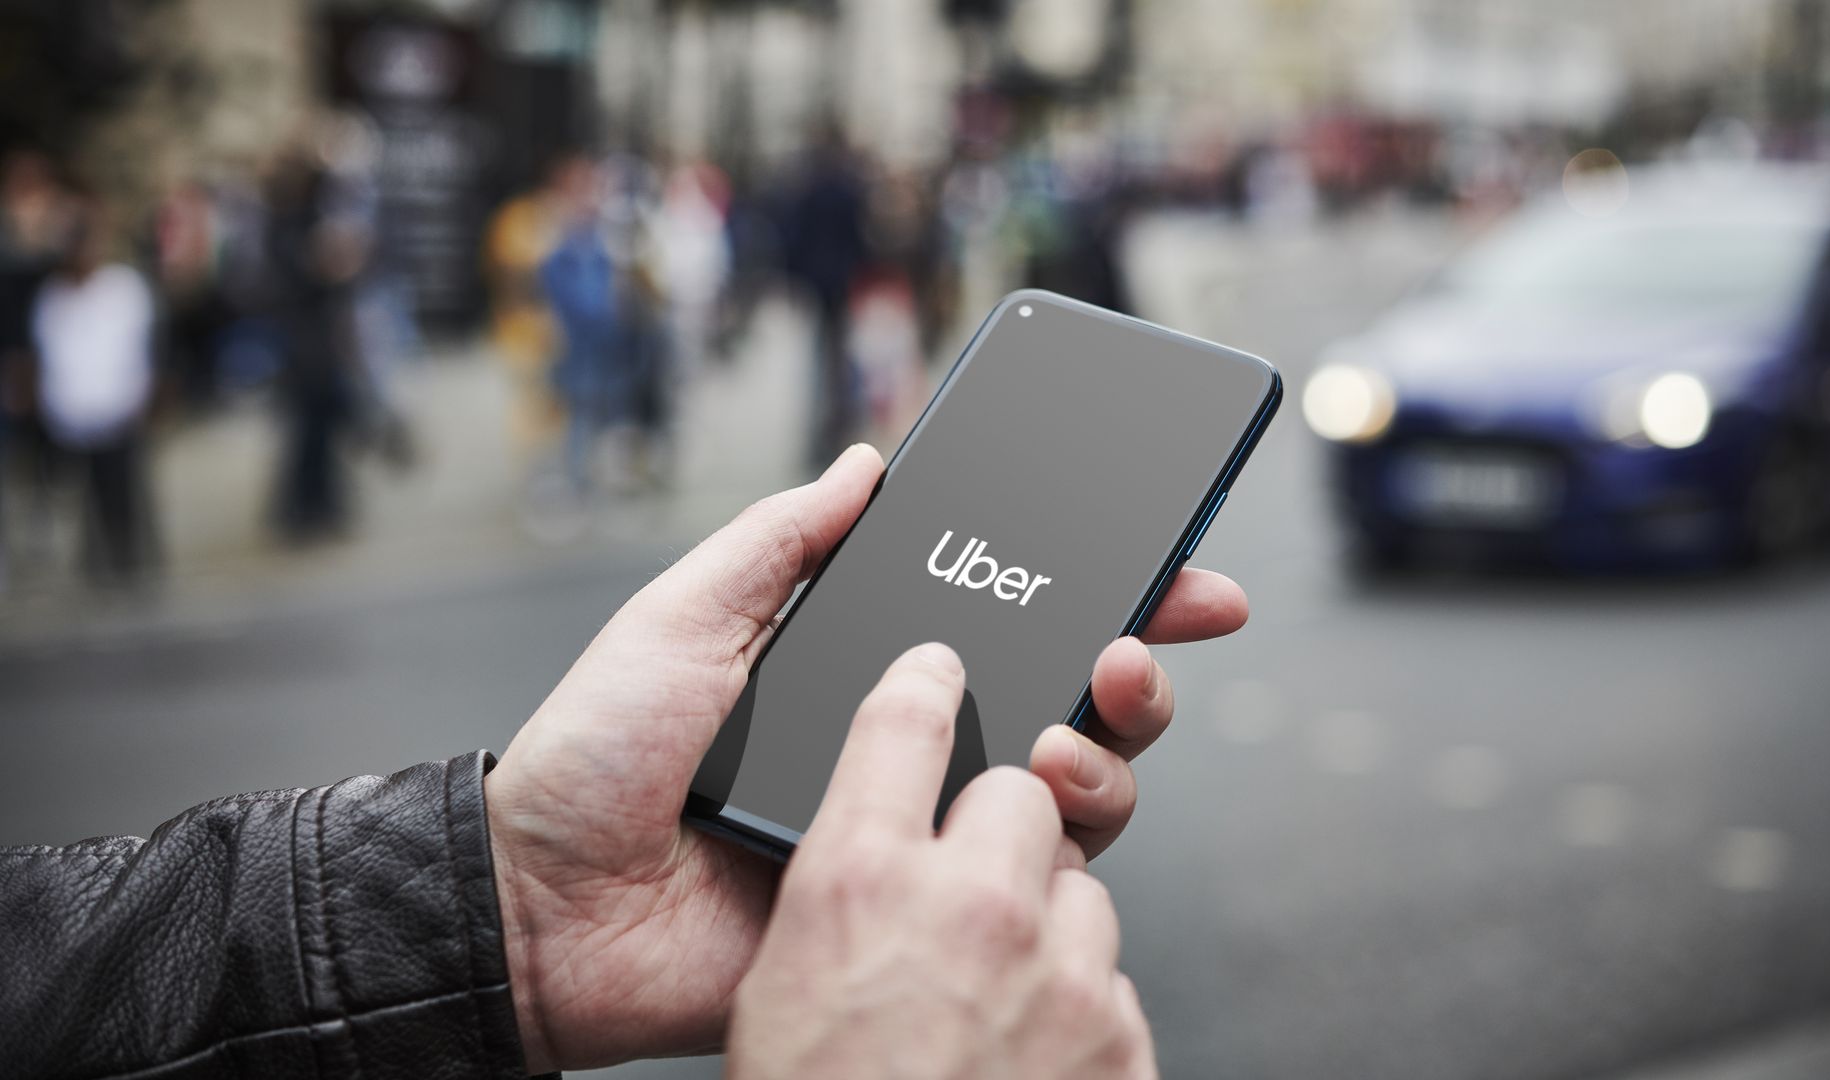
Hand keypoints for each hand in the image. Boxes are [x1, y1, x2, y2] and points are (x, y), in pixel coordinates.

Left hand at [485, 444, 1245, 1069]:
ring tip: (1074, 721)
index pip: (1004, 621)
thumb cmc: (599, 756)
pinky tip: (1045, 799)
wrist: (547, 906)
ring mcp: (922, 832)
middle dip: (1139, 660)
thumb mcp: (685, 618)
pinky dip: (1064, 840)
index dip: (1095, 590)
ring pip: (1073, 789)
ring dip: (1111, 744)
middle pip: (1067, 700)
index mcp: (867, 675)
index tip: (1168, 560)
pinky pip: (1029, 882)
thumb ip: (782, 541)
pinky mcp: (918, 913)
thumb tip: (868, 460)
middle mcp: (913, 748)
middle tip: (1152, 633)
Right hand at [730, 644, 1155, 1079]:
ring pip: (1082, 890)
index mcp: (861, 884)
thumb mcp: (768, 986)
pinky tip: (1026, 1042)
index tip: (940, 668)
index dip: (926, 682)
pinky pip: (1111, 984)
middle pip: (1026, 791)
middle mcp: (971, 911)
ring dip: (1046, 926)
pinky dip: (1075, 1007)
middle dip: (1009, 821)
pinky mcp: (1118, 1045)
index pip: (905, 723)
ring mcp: (1060, 979)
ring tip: (989, 988)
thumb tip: (873, 848)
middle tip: (974, 882)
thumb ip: (830, 890)